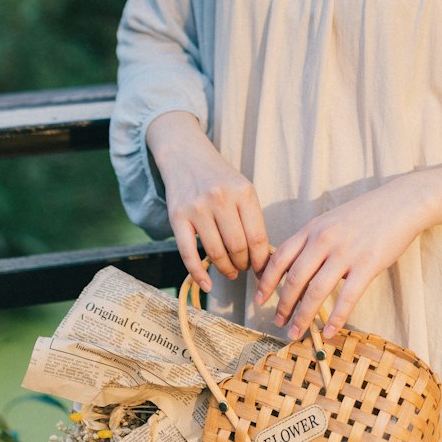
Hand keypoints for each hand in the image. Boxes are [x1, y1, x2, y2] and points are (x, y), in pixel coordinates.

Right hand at [146, 111, 269, 291]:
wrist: (186, 156)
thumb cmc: (220, 179)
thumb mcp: (242, 190)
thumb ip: (252, 220)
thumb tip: (264, 260)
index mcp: (243, 192)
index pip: (258, 237)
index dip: (261, 261)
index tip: (262, 270)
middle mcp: (220, 198)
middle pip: (238, 247)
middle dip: (243, 265)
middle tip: (243, 269)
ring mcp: (197, 207)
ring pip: (216, 252)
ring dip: (226, 269)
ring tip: (230, 271)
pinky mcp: (177, 216)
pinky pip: (188, 253)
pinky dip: (198, 274)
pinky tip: (206, 284)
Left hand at [254, 174, 434, 339]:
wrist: (400, 203)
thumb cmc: (364, 215)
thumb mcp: (330, 221)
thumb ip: (311, 241)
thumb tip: (292, 269)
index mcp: (312, 228)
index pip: (280, 257)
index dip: (266, 281)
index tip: (259, 299)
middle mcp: (324, 239)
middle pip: (295, 278)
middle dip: (283, 304)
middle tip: (277, 322)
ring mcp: (346, 252)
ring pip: (316, 291)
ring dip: (303, 316)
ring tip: (296, 332)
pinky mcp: (367, 265)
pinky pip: (346, 298)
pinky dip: (335, 319)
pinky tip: (329, 332)